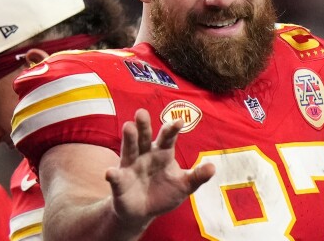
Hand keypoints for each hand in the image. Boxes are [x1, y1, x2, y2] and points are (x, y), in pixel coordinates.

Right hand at [105, 108, 214, 231]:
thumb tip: (213, 167)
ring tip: (128, 127)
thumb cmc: (165, 193)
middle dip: (144, 126)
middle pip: (145, 137)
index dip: (172, 129)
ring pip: (129, 149)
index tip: (179, 121)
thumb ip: (197, 176)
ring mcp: (131, 166)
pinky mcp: (120, 181)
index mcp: (163, 153)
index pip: (168, 138)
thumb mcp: (184, 185)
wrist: (144, 212)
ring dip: (129, 139)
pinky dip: (113, 175)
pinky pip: (116, 177)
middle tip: (142, 112)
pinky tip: (110, 172)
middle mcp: (145, 154)